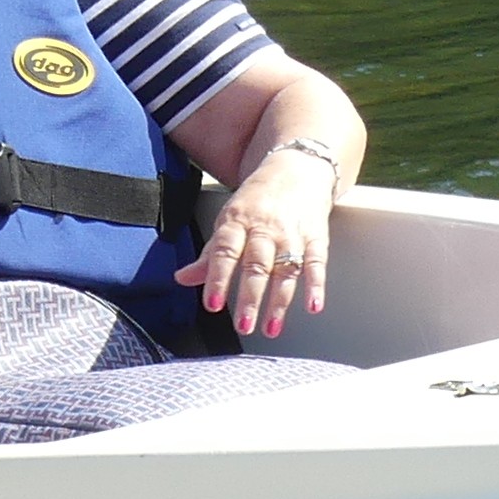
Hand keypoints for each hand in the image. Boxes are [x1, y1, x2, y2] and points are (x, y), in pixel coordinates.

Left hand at [191, 155, 334, 339]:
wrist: (297, 170)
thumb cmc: (256, 201)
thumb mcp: (228, 220)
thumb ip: (209, 253)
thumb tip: (181, 279)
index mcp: (237, 222)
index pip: (224, 252)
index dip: (217, 279)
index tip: (212, 305)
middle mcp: (264, 229)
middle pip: (256, 266)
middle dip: (250, 298)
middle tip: (243, 326)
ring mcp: (292, 234)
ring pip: (285, 270)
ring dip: (279, 302)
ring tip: (270, 329)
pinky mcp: (316, 238)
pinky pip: (317, 263)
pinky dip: (316, 285)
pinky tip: (313, 307)